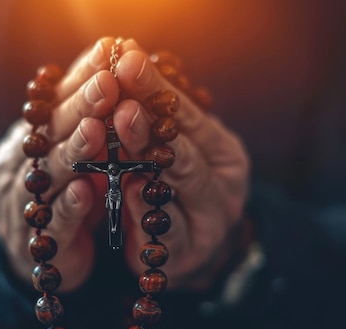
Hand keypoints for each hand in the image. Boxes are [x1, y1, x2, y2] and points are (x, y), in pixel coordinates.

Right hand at [0, 38, 123, 291]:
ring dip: (75, 150)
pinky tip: (86, 190)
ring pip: (51, 173)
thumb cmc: (63, 195)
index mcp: (31, 138)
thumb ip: (85, 120)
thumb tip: (110, 70)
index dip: (81, 77)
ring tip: (96, 130)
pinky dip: (70, 205)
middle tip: (108, 82)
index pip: (55, 100)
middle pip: (51, 131)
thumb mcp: (72, 154)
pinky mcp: (43, 241)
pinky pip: (55, 221)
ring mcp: (27, 201)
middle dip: (81, 105)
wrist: (39, 258)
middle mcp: (22, 164)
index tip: (108, 51)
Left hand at [110, 39, 249, 290]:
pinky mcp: (187, 252)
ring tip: (122, 126)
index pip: (188, 115)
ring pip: (181, 183)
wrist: (189, 251)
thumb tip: (126, 61)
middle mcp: (223, 184)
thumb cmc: (177, 192)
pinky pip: (165, 228)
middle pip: (184, 147)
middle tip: (122, 94)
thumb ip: (159, 120)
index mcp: (222, 152)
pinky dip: (145, 207)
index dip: (157, 87)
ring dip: (148, 154)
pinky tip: (128, 187)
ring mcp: (210, 220)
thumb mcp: (174, 153)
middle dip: (150, 118)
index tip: (127, 59)